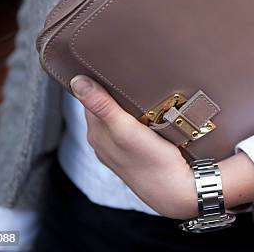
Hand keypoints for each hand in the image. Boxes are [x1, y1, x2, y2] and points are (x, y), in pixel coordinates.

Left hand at [70, 75, 195, 218]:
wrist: (177, 192)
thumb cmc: (153, 161)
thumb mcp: (126, 130)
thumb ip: (102, 106)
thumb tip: (77, 82)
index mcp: (96, 134)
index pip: (89, 97)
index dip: (97, 79)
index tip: (109, 62)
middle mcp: (104, 142)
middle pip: (104, 106)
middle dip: (114, 90)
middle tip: (130, 69)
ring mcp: (121, 149)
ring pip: (119, 117)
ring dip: (129, 103)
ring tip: (143, 86)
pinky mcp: (138, 153)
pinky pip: (133, 128)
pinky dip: (140, 117)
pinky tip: (153, 111)